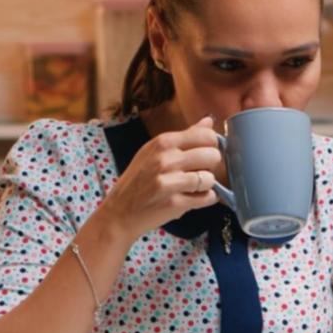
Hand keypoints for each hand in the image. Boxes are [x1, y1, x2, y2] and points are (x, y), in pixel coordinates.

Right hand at [97, 115, 225, 238]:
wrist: (119, 211)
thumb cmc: (138, 180)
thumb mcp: (154, 151)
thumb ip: (185, 136)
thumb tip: (209, 121)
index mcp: (163, 142)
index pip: (206, 136)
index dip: (211, 146)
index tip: (204, 155)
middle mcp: (166, 159)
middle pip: (212, 156)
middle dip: (211, 166)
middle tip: (199, 173)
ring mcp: (169, 181)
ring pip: (210, 178)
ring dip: (207, 185)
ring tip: (194, 188)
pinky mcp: (174, 203)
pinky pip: (207, 198)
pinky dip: (206, 199)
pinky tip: (195, 198)